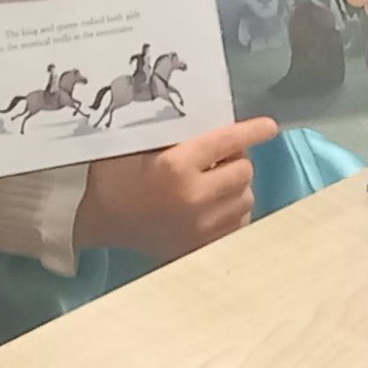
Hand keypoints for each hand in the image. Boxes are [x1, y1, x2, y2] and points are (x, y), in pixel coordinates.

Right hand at [76, 117, 282, 260]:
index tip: (268, 127)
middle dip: (235, 160)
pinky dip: (233, 210)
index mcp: (175, 167)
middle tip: (218, 158)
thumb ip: (171, 134)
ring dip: (235, 186)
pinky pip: (239, 223)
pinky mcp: (204, 246)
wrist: (99, 221)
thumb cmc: (114, 176)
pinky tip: (214, 205)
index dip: (252, 131)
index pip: (226, 142)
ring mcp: (202, 226)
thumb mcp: (134, 144)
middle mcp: (195, 197)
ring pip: (246, 197)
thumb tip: (212, 122)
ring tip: (215, 182)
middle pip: (243, 170)